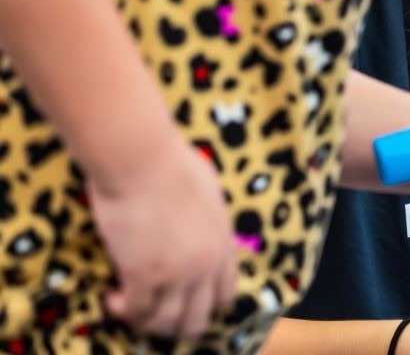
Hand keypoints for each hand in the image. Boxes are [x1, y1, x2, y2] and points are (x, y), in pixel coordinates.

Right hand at [91, 137, 237, 338]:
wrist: (143, 159)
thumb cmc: (169, 162)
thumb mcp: (207, 191)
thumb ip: (206, 217)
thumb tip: (197, 220)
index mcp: (223, 243)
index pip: (224, 293)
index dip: (202, 304)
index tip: (181, 301)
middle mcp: (206, 264)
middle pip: (197, 318)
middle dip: (174, 324)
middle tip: (151, 314)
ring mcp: (178, 273)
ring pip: (166, 322)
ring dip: (146, 321)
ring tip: (128, 306)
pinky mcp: (145, 275)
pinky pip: (136, 311)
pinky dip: (122, 310)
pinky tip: (112, 297)